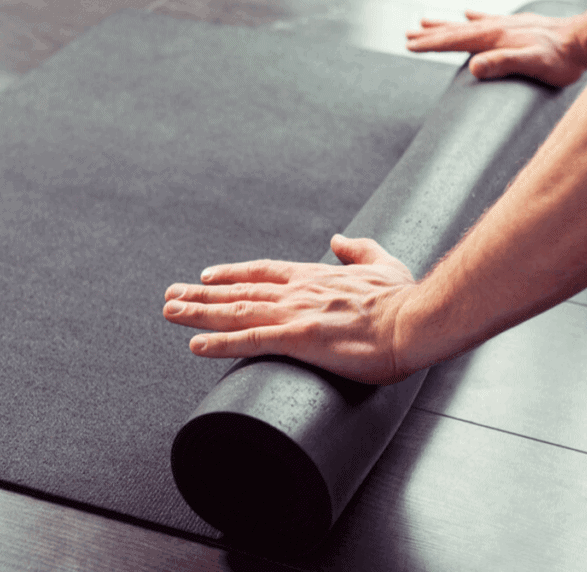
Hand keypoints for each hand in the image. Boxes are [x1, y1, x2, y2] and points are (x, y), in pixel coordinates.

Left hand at [163, 235, 417, 384]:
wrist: (417, 320)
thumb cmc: (405, 298)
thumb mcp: (383, 262)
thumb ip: (359, 248)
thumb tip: (339, 238)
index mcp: (314, 276)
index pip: (262, 272)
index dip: (232, 274)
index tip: (207, 277)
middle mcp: (297, 291)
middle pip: (238, 291)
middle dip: (200, 294)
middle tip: (170, 294)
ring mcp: (296, 314)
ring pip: (235, 312)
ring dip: (198, 313)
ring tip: (169, 312)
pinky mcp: (299, 339)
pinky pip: (250, 341)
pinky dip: (219, 343)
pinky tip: (195, 347)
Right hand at [406, 10, 586, 86]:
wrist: (585, 40)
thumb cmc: (561, 60)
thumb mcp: (532, 64)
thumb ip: (502, 63)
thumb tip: (472, 67)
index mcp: (494, 38)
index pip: (454, 41)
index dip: (430, 45)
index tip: (409, 45)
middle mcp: (496, 28)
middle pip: (455, 30)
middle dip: (430, 34)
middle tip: (406, 34)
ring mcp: (505, 25)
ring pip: (467, 24)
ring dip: (445, 25)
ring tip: (424, 21)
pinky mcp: (517, 25)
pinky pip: (487, 19)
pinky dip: (473, 17)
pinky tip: (467, 12)